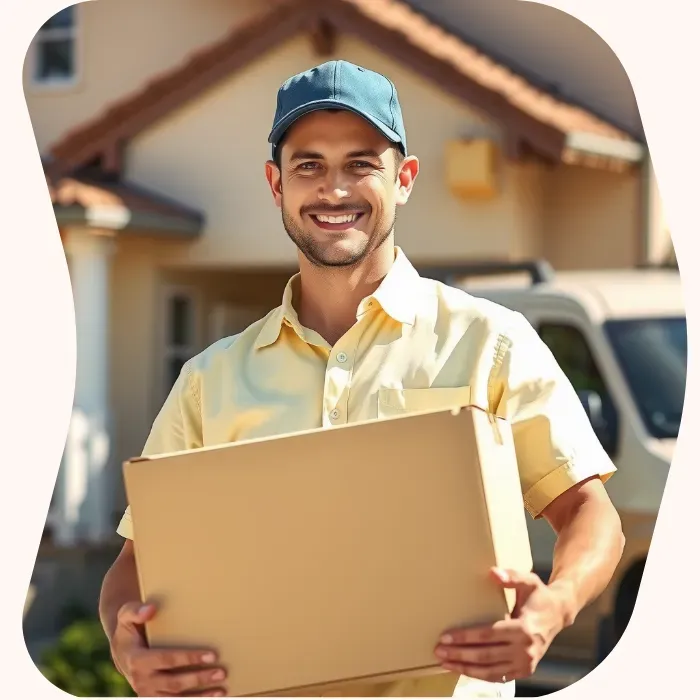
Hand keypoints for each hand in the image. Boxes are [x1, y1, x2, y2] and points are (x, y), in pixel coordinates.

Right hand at [110, 601, 227, 696]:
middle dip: (199, 679)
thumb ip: (135, 611)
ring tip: (222, 690)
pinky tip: (212, 697)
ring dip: (199, 697)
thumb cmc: (129, 629)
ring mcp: (147, 693)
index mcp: (137, 660)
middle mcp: (141, 681)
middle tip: (221, 672)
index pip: (167, 660)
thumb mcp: (126, 616)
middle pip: (174, 683)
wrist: (120, 652)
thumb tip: (151, 610)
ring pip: (175, 699)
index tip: (212, 655)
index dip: (189, 658)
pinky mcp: (153, 699)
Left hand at [433, 568, 570, 682]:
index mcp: (524, 629)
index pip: (487, 636)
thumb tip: (493, 573)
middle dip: (459, 654)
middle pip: (485, 656)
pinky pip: (498, 676)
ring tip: (445, 662)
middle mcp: (525, 650)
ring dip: (465, 668)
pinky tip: (463, 669)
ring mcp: (525, 664)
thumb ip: (511, 576)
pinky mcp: (524, 671)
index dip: (465, 637)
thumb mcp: (528, 581)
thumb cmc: (539, 596)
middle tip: (438, 650)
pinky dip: (479, 675)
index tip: (445, 636)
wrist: (558, 614)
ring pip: (489, 671)